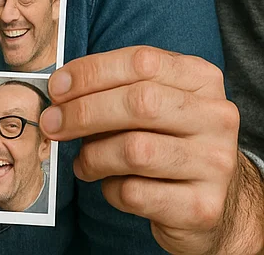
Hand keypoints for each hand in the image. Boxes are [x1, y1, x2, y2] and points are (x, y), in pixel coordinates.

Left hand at [41, 45, 262, 254]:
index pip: (140, 62)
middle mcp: (216, 117)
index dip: (91, 72)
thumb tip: (58, 91)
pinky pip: (137, 193)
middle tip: (52, 124)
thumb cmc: (164, 138)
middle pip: (139, 103)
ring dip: (93, 156)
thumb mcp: (149, 100)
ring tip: (82, 161)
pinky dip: (110, 189)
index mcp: (201, 78)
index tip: (56, 88)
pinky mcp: (204, 207)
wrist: (210, 200)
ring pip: (135, 151)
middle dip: (83, 113)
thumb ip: (112, 87)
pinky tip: (110, 185)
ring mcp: (216, 163)